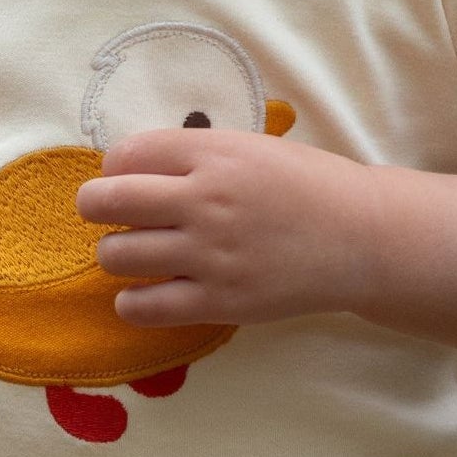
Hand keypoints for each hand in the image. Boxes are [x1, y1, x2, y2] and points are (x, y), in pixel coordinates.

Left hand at [75, 127, 375, 327]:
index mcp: (213, 154)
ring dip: (116, 253)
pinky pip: (142, 307)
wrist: (361, 238)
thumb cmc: (305, 187)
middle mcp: (205, 201)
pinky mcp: (219, 302)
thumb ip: (193, 154)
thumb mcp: (250, 149)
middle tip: (107, 214)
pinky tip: (145, 293)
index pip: (124, 155)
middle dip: (95, 207)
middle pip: (106, 202)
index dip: (115, 169)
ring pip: (116, 255)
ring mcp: (210, 254)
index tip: (128, 180)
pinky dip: (131, 302)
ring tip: (136, 254)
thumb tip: (126, 169)